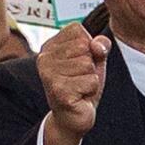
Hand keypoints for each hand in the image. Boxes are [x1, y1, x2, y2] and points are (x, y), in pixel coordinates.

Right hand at [37, 23, 111, 144]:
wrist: (74, 116)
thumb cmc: (83, 83)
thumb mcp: (95, 59)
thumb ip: (101, 44)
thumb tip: (96, 45)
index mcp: (50, 46)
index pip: (77, 29)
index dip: (89, 46)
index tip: (80, 61)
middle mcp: (44, 58)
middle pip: (85, 47)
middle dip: (91, 64)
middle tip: (81, 77)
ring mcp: (49, 75)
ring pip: (88, 64)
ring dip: (91, 78)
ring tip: (79, 86)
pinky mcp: (58, 91)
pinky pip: (91, 81)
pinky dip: (91, 89)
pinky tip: (79, 96)